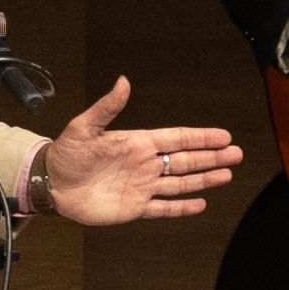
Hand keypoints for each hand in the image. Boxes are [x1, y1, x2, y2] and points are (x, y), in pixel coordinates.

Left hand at [37, 75, 241, 224]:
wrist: (51, 185)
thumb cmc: (66, 154)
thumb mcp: (84, 127)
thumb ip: (107, 108)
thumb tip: (123, 82)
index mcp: (137, 143)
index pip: (176, 138)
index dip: (201, 138)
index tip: (224, 136)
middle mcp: (144, 164)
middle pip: (185, 160)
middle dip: (212, 157)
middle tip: (237, 154)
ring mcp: (142, 186)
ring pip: (180, 183)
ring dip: (204, 179)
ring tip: (227, 175)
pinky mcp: (134, 208)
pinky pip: (163, 208)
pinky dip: (182, 207)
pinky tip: (200, 203)